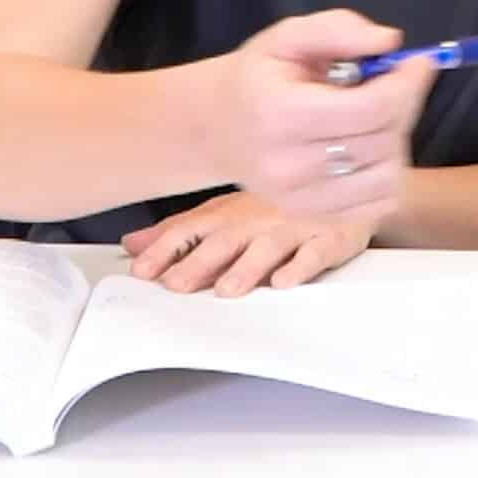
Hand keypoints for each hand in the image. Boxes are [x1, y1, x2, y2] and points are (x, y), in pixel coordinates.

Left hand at [122, 192, 369, 295]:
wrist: (345, 186)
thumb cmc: (278, 206)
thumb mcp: (226, 213)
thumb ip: (181, 231)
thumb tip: (132, 244)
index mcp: (229, 212)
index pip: (191, 228)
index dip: (166, 248)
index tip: (142, 270)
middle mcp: (258, 216)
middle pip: (226, 239)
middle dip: (199, 262)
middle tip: (176, 285)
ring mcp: (295, 225)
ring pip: (269, 246)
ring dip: (247, 267)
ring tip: (227, 290)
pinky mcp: (330, 236)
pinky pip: (315, 251)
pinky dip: (299, 266)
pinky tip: (284, 281)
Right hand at [207, 9, 435, 226]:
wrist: (217, 128)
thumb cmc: (258, 76)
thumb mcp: (288, 36)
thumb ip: (338, 30)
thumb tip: (390, 41)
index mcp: (282, 114)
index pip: (370, 109)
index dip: (407, 85)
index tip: (419, 63)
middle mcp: (289, 165)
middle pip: (382, 140)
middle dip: (403, 106)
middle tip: (394, 83)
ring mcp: (300, 199)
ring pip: (387, 176)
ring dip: (396, 141)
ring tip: (376, 118)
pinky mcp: (313, 217)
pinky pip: (378, 203)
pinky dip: (386, 173)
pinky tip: (368, 149)